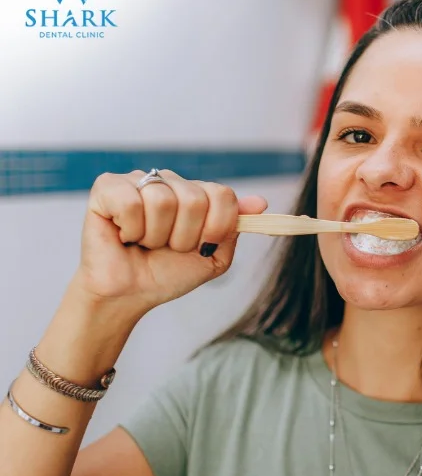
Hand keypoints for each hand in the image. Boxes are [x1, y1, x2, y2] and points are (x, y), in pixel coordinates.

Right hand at [72, 169, 267, 316]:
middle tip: (167, 247)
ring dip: (157, 235)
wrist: (130, 294)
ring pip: (163, 200)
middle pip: (195, 198)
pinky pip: (131, 202)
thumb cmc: (168, 273)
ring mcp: (137, 181)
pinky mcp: (107, 187)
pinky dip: (132, 229)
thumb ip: (234, 228)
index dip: (216, 226)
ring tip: (145, 242)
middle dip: (185, 236)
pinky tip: (125, 235)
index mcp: (195, 193)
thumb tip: (261, 203)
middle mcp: (168, 181)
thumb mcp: (213, 256)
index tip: (202, 246)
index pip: (222, 194)